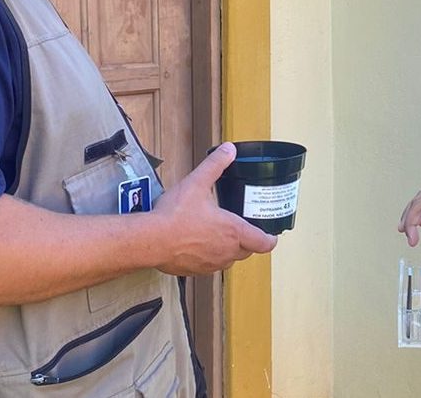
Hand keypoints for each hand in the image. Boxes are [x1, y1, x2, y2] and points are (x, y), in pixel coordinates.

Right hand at [146, 142, 277, 274]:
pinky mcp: (195, 271)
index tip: (270, 234)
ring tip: (220, 235)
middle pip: (248, 251)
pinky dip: (209, 257)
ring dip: (229, 250)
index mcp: (234, 231)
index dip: (270, 238)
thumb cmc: (175, 215)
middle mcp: (226, 251)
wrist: (150, 240)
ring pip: (229, 260)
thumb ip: (215, 165)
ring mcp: (211, 264)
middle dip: (248, 241)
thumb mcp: (197, 183)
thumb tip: (229, 150)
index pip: (264, 243)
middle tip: (243, 229)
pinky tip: (198, 244)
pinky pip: (210, 266)